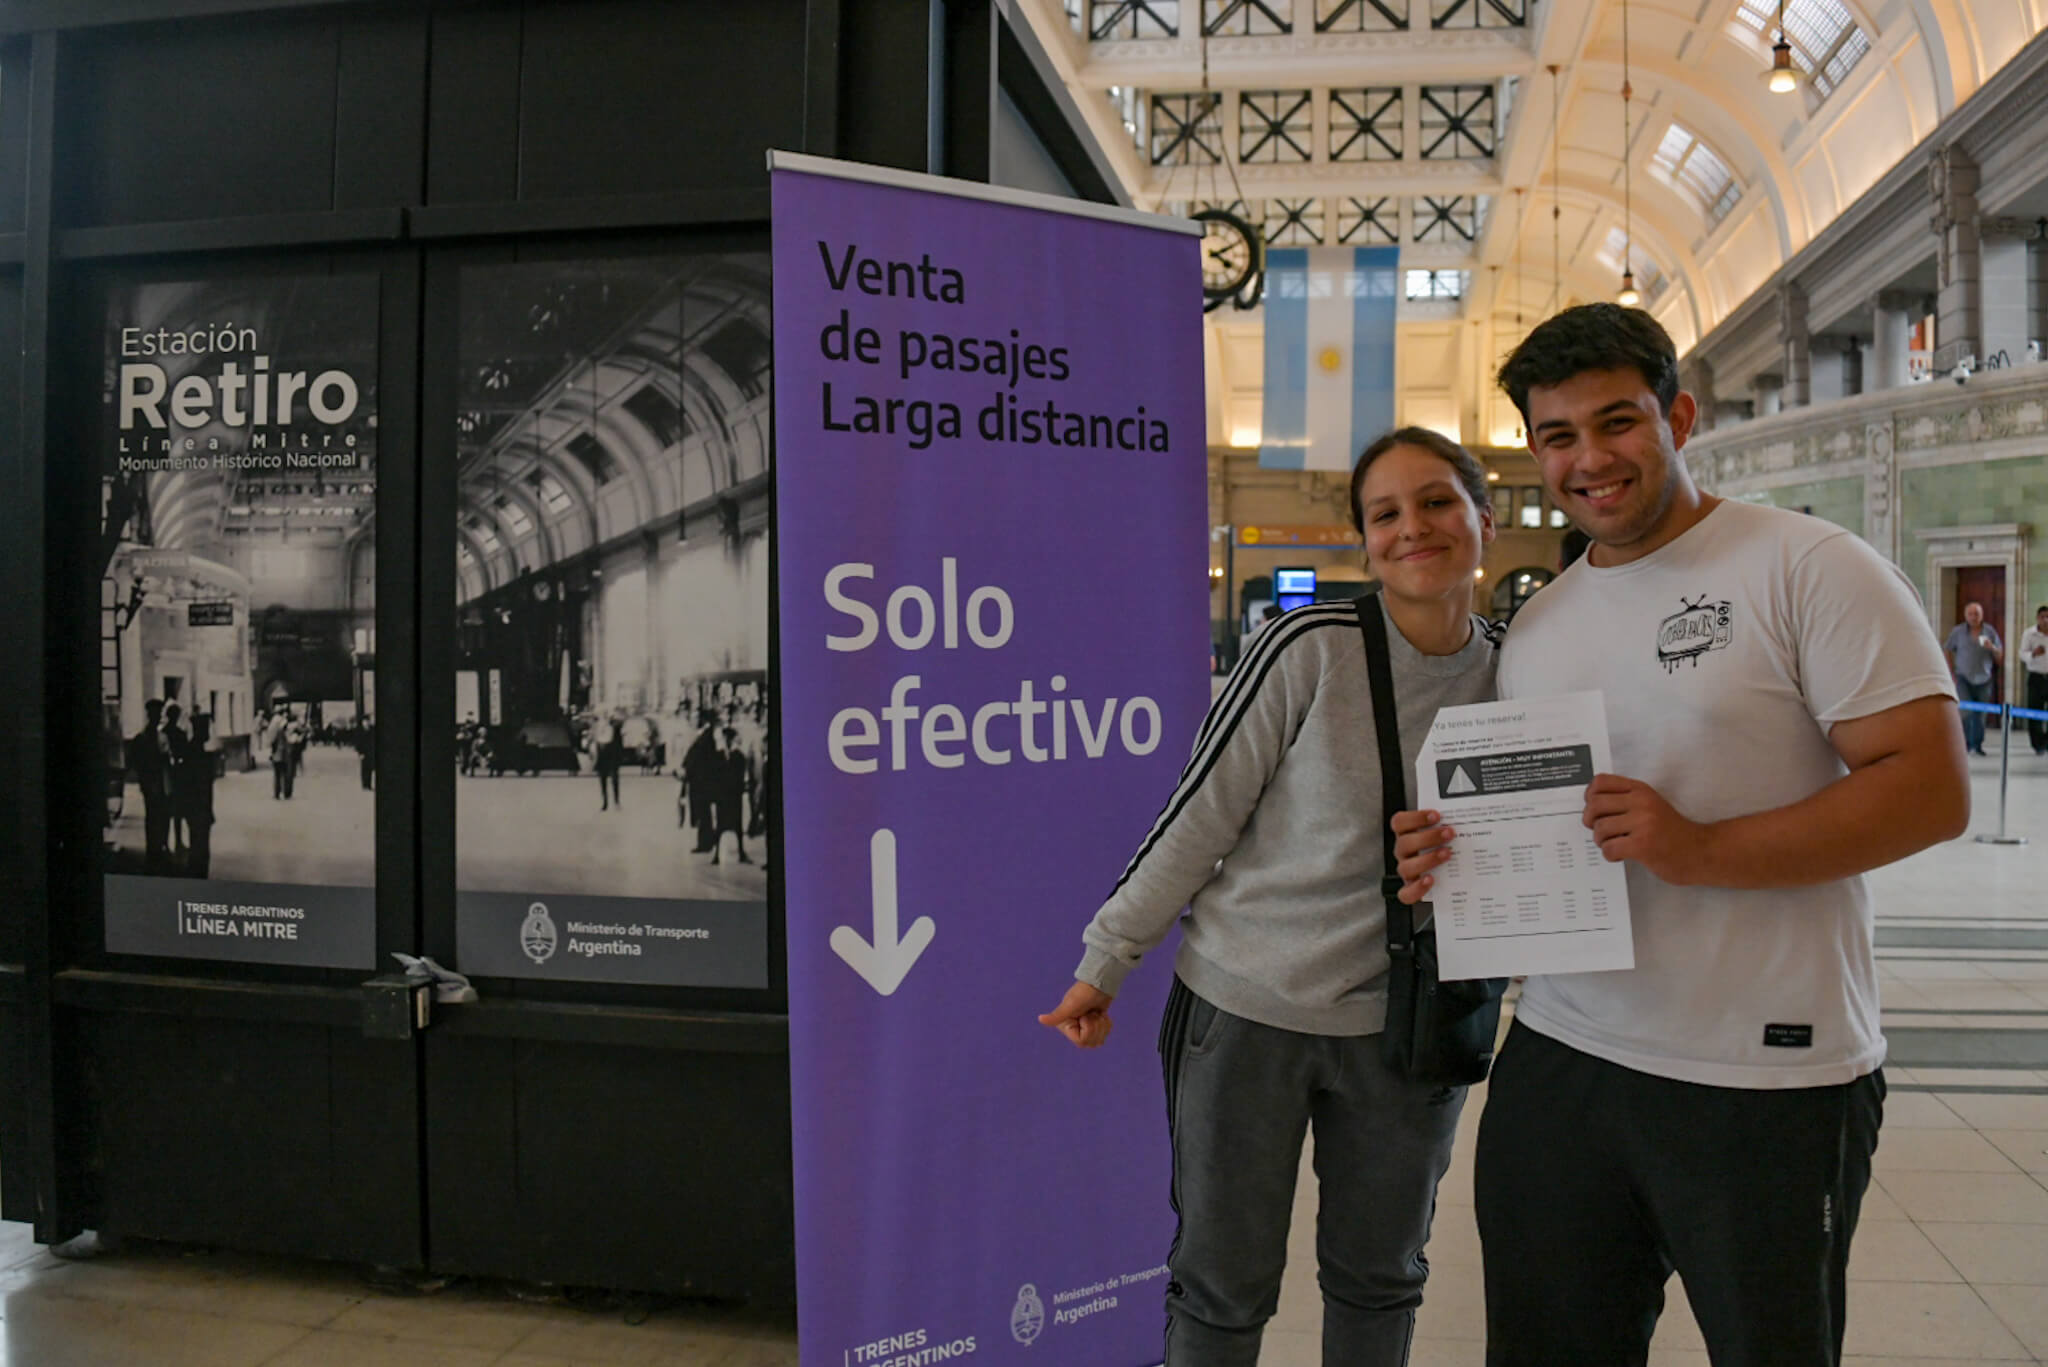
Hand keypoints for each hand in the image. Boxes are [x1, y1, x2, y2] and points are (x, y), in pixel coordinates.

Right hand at [1039, 981, 1114, 1048]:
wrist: (1099, 983)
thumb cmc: (1083, 993)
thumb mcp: (1069, 1006)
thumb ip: (1056, 1016)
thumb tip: (1040, 1019)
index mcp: (1066, 1026)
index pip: (1081, 1041)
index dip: (1087, 1029)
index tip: (1085, 1015)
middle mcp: (1075, 1029)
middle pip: (1091, 1043)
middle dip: (1096, 1026)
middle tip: (1092, 1013)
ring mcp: (1087, 1028)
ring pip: (1099, 1040)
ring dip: (1102, 1025)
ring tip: (1097, 1013)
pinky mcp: (1096, 1025)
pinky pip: (1104, 1034)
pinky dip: (1106, 1024)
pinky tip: (1102, 1014)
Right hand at [1390, 808, 1453, 905]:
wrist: (1456, 877)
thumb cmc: (1450, 847)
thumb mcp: (1450, 833)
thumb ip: (1456, 824)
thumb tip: (1476, 817)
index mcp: (1407, 834)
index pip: (1400, 822)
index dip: (1415, 817)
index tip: (1436, 815)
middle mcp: (1404, 852)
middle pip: (1404, 843)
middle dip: (1428, 837)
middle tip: (1449, 833)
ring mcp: (1407, 871)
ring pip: (1406, 867)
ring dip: (1427, 859)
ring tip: (1447, 854)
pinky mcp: (1411, 890)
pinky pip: (1406, 893)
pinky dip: (1417, 888)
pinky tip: (1431, 880)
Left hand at [1582, 774, 1710, 883]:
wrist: (1700, 851)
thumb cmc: (1671, 832)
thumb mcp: (1650, 805)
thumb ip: (1625, 800)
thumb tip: (1590, 805)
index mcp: (1640, 790)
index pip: (1600, 782)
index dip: (1590, 796)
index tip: (1596, 810)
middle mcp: (1641, 802)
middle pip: (1594, 805)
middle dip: (1590, 821)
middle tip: (1601, 831)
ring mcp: (1643, 823)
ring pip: (1600, 828)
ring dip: (1601, 841)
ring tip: (1615, 844)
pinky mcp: (1643, 845)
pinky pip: (1609, 848)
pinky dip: (1610, 855)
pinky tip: (1621, 855)